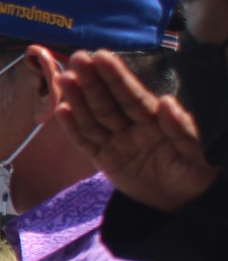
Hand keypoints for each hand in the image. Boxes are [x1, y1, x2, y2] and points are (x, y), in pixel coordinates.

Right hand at [55, 49, 216, 212]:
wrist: (182, 203)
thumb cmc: (196, 174)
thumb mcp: (199, 154)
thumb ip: (183, 129)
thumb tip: (166, 103)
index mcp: (156, 120)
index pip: (132, 96)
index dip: (116, 77)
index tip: (101, 56)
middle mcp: (133, 126)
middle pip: (109, 102)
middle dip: (93, 81)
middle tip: (77, 58)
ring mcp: (117, 142)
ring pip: (93, 118)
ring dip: (78, 99)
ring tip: (64, 79)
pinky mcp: (105, 160)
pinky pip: (86, 143)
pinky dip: (73, 128)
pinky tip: (61, 111)